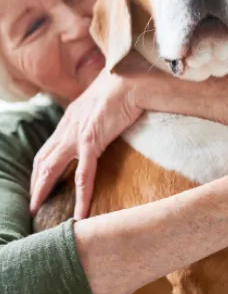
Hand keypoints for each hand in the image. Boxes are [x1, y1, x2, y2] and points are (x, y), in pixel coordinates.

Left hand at [30, 51, 148, 220]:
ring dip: (42, 190)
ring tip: (38, 210)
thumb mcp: (99, 103)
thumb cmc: (120, 88)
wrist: (129, 80)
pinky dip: (81, 196)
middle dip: (35, 182)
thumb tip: (100, 122)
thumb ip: (93, 115)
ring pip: (51, 168)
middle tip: (32, 203)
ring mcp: (76, 135)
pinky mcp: (91, 141)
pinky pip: (83, 175)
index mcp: (69, 119)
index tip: (38, 182)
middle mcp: (67, 127)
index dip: (40, 167)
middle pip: (42, 159)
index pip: (48, 147)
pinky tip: (80, 212)